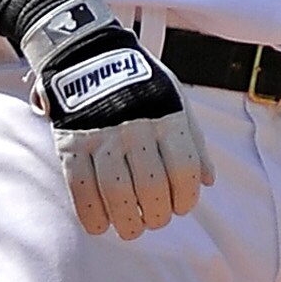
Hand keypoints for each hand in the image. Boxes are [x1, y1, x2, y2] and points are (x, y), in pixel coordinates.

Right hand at [23, 0, 213, 240]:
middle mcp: (136, 129)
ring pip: (117, 195)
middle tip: (154, 219)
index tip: (180, 207)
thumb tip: (208, 181)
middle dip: (157, 216)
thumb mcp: (176, 100)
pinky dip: (92, 216)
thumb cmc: (139, 83)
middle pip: (152, 189)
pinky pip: (81, 190)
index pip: (184, 171)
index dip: (185, 198)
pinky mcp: (71, 144)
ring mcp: (101, 137)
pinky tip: (101, 225)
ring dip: (127, 223)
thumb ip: (194, 142)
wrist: (87, 53)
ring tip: (131, 228)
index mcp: (166, 117)